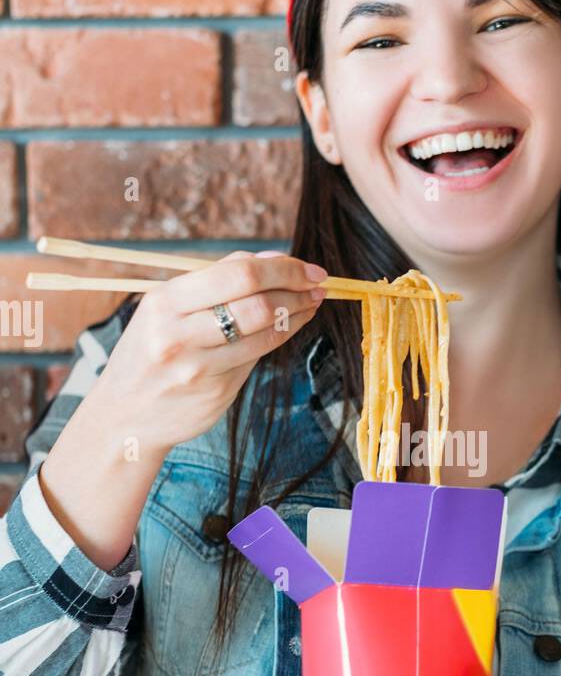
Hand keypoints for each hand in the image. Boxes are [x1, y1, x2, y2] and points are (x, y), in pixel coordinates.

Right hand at [88, 250, 327, 459]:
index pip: (236, 273)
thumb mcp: (166, 310)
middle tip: (319, 283)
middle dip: (296, 287)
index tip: (307, 268)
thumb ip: (217, 283)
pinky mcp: (215, 392)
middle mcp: (178, 333)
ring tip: (312, 303)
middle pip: (255, 299)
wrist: (125, 416)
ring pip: (263, 331)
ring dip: (297, 313)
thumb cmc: (151, 353)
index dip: (282, 268)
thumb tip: (273, 259)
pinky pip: (257, 357)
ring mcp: (197, 366)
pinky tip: (293, 326)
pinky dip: (281, 337)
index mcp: (164, 301)